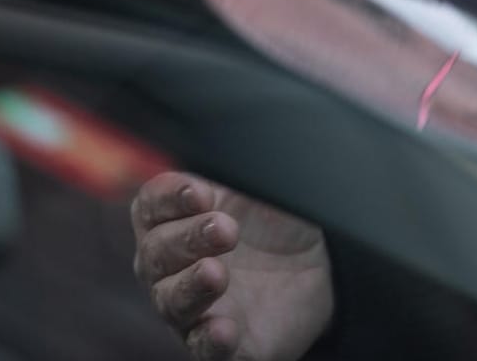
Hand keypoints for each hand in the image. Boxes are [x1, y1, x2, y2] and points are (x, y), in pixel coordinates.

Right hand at [131, 171, 332, 360]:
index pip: (151, 205)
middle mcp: (174, 268)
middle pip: (155, 253)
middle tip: (225, 228)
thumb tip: (237, 136)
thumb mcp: (269, 183)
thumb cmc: (282, 220)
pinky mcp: (226, 345)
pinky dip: (210, 341)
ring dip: (190, 287)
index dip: (168, 197)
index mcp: (178, 220)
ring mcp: (196, 309)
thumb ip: (244, 164)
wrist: (325, 269)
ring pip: (171, 302)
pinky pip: (204, 350)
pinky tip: (224, 329)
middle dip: (186, 239)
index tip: (200, 191)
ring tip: (216, 273)